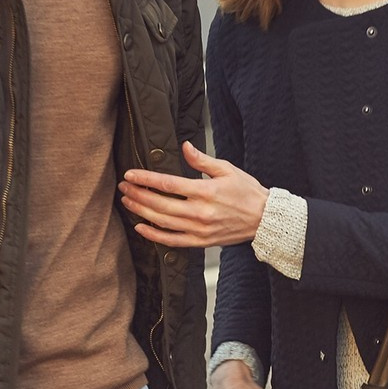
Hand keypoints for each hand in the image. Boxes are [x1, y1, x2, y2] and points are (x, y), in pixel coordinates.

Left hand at [119, 141, 268, 248]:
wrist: (264, 219)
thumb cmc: (247, 192)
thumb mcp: (227, 169)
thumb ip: (202, 160)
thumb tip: (185, 146)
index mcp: (206, 191)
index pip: (168, 184)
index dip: (146, 179)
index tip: (130, 174)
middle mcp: (200, 212)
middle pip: (160, 204)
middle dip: (138, 194)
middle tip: (123, 187)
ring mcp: (199, 229)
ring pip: (162, 222)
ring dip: (141, 212)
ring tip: (127, 202)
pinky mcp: (200, 242)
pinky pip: (172, 241)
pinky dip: (154, 236)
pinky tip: (140, 227)